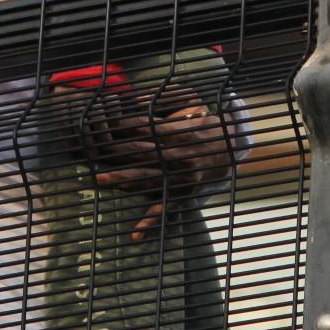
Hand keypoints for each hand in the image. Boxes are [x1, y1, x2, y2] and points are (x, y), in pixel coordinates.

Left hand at [82, 86, 236, 239]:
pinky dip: (150, 222)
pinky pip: (165, 209)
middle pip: (143, 154)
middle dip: (117, 153)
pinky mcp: (186, 195)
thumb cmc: (208, 124)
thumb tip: (139, 97)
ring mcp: (182, 178)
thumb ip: (169, 99)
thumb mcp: (195, 104)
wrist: (236, 148)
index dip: (125, 127)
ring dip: (124, 180)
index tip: (105, 126)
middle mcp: (181, 156)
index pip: (147, 129)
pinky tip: (135, 232)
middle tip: (93, 152)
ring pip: (148, 179)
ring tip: (101, 179)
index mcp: (182, 133)